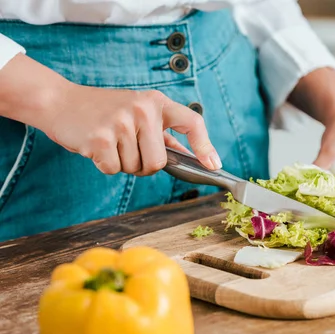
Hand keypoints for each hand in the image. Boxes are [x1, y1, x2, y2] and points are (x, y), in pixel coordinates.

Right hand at [0, 54, 220, 175]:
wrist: (60, 102)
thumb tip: (192, 156)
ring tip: (109, 142)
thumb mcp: (137, 112)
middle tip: (127, 149)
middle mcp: (142, 109)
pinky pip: (113, 169)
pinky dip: (104, 165)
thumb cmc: (104, 111)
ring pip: (136, 168)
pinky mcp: (100, 138)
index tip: (214, 165)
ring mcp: (121, 122)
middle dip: (144, 165)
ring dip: (122, 163)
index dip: (205, 145)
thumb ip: (163, 134)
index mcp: (156, 102)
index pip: (191, 122)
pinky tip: (96, 146)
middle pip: (159, 162)